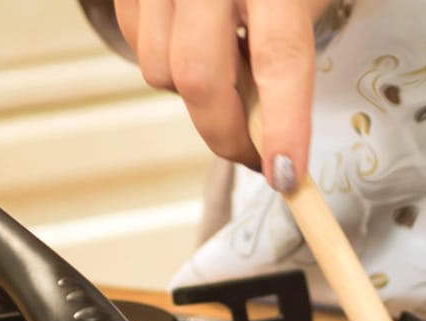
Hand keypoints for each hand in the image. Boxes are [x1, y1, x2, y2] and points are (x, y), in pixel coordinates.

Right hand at [112, 0, 331, 192]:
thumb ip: (289, 55)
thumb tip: (273, 132)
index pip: (279, 58)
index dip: (282, 125)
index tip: (285, 175)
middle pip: (201, 78)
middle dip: (228, 134)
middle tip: (259, 155)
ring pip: (160, 71)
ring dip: (197, 95)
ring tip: (231, 72)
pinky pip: (136, 45)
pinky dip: (168, 63)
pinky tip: (199, 40)